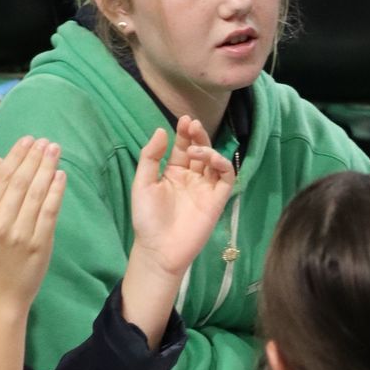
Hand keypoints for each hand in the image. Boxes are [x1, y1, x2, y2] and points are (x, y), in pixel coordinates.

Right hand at [0, 136, 65, 307]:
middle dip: (34, 157)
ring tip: (55, 150)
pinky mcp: (39, 243)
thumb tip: (0, 162)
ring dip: (47, 168)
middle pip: (19, 182)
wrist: (1, 292)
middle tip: (46, 141)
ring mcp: (20, 232)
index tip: (28, 140)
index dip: (16, 156)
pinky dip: (56, 191)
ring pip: (35, 193)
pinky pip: (49, 211)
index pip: (1, 178)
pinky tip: (61, 175)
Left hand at [129, 116, 235, 279]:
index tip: (184, 120)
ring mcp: (206, 188)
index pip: (183, 147)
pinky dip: (223, 165)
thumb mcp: (142, 183)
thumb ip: (151, 157)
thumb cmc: (147, 218)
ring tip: (195, 148)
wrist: (159, 249)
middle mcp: (192, 178)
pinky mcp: (217, 200)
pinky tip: (211, 158)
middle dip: (198, 136)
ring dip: (208, 149)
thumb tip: (162, 130)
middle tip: (192, 125)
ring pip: (215, 161)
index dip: (184, 133)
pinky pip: (226, 178)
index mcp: (174, 173)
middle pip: (200, 150)